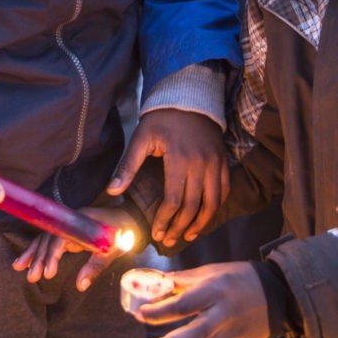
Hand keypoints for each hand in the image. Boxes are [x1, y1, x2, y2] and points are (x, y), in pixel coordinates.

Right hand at [9, 205, 140, 290]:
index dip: (52, 255)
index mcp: (81, 221)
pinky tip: (24, 261)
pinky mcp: (66, 232)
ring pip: (44, 239)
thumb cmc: (123, 233)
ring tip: (18, 268)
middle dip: (38, 257)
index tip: (48, 273)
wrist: (128, 219)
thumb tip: (80, 286)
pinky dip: (36, 251)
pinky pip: (48, 241)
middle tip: (32, 277)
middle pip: (49, 238)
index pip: (61, 237)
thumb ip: (96, 266)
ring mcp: (67, 226)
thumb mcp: (113, 250)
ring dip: (33, 253)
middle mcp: (70, 221)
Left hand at [108, 108, 227, 245]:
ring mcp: (215, 163)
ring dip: (201, 223)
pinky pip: (224, 190)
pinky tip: (205, 216)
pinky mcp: (223, 161)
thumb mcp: (141, 138)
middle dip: (180, 227)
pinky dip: (216, 207)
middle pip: (193, 206)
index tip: (156, 233)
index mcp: (179, 159)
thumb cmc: (161, 119)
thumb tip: (112, 191)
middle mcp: (201, 163)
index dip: (164, 220)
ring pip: (213, 203)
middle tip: (168, 240)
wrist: (188, 97)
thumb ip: (128, 165)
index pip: (174, 200)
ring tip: (188, 235)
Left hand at [138, 262, 269, 337]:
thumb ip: (182, 280)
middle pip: (196, 334)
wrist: (277, 296)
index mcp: (216, 291)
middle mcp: (224, 315)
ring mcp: (232, 336)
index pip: (186, 303)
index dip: (162, 311)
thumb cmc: (239, 279)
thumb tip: (154, 282)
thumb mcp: (212, 271)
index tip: (140, 314)